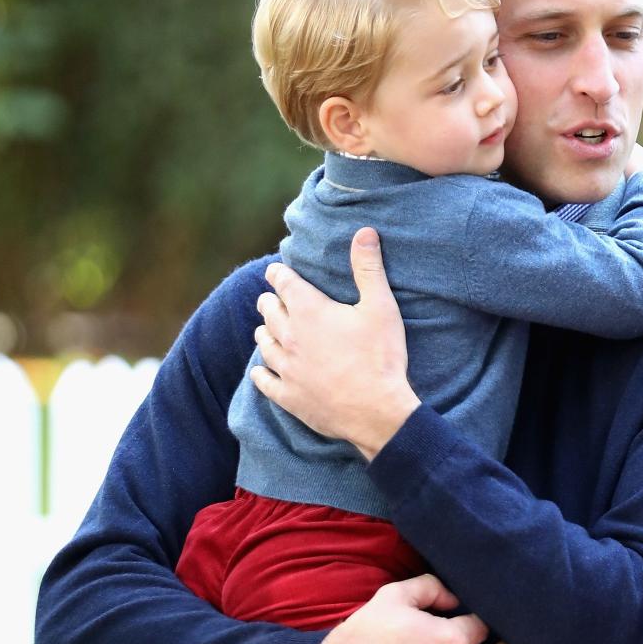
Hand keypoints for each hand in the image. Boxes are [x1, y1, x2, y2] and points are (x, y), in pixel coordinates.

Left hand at [250, 227, 420, 459]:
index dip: (278, 274)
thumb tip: (364, 231)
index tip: (276, 272)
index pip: (283, 282)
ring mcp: (286, 368)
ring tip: (268, 329)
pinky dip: (261, 372)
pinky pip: (263, 380)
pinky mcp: (288, 396)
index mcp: (309, 310)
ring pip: (264, 342)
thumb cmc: (381, 357)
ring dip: (265, 332)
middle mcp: (290, 336)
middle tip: (274, 299)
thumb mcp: (381, 307)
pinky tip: (261, 370)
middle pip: (268, 310)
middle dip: (270, 301)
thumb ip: (368, 268)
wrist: (377, 412)